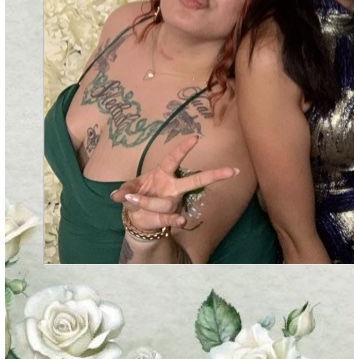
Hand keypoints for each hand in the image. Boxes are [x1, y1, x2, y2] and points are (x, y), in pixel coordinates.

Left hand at [112, 136, 239, 240]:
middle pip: (195, 181)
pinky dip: (174, 219)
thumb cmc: (137, 195)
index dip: (184, 149)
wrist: (137, 218)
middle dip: (214, 175)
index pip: (174, 159)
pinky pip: (171, 218)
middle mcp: (173, 187)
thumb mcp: (128, 189)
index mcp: (163, 173)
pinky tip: (181, 220)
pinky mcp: (168, 216)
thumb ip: (124, 190)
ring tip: (131, 200)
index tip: (196, 137)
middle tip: (232, 171)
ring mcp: (173, 202)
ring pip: (167, 202)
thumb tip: (116, 195)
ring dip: (148, 201)